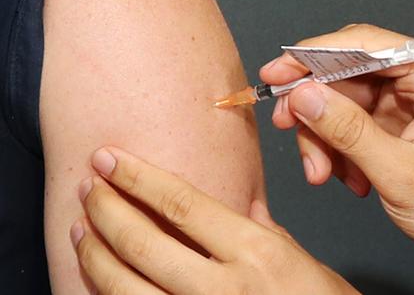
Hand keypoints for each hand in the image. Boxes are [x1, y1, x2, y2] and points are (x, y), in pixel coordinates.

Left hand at [71, 147, 357, 294]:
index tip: (110, 159)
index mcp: (257, 252)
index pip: (182, 204)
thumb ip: (266, 233)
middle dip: (105, 209)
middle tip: (89, 187)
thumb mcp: (303, 262)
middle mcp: (224, 288)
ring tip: (83, 230)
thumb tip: (241, 206)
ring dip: (94, 255)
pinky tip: (100, 280)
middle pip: (143, 243)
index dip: (137, 178)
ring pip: (125, 288)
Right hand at [261, 24, 413, 267]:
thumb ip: (349, 132)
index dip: (314, 55)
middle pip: (348, 72)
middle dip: (315, 107)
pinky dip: (339, 150)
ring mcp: (410, 101)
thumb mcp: (403, 174)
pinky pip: (352, 124)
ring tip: (325, 172)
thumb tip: (304, 96)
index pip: (365, 45)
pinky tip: (350, 177)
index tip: (279, 71)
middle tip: (287, 127)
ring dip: (325, 137)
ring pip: (343, 101)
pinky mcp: (398, 123)